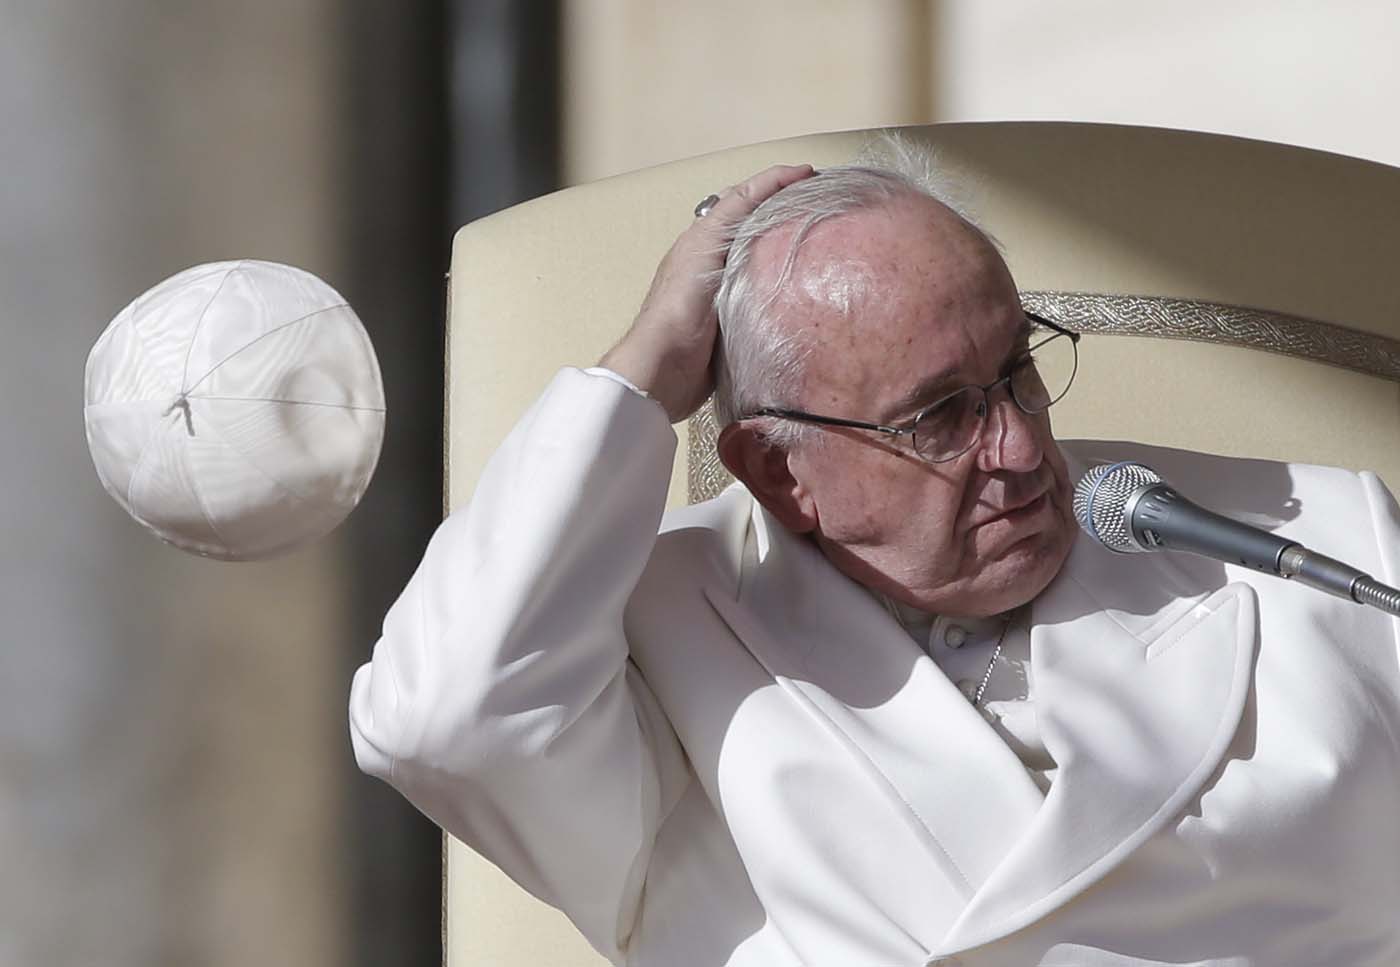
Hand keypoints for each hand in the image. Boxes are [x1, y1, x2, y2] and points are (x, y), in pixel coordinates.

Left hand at [599, 163, 816, 422]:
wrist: (663, 370)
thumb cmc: (678, 311)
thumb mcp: (703, 252)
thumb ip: (728, 220)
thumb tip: (759, 190)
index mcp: (702, 239)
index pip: (743, 198)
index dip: (774, 181)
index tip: (809, 172)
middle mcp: (712, 260)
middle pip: (751, 223)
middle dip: (781, 205)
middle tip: (818, 199)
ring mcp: (723, 291)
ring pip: (759, 255)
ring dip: (784, 241)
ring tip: (817, 234)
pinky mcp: (733, 321)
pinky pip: (763, 290)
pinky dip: (783, 278)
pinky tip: (803, 282)